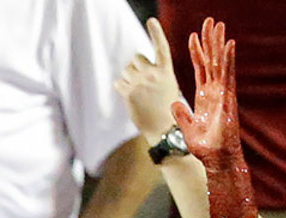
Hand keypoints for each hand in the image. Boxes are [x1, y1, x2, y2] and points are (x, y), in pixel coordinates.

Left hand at [114, 18, 185, 141]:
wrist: (162, 128)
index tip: (151, 20)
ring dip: (128, 77)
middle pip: (136, 58)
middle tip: (142, 80)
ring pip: (126, 70)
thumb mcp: (167, 84)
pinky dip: (121, 87)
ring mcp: (139, 83)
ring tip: (137, 90)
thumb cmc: (166, 107)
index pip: (160, 46)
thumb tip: (137, 65)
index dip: (156, 32)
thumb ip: (155, 72)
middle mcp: (152, 74)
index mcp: (165, 70)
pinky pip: (118, 83)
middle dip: (136, 66)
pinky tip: (129, 96)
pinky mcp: (128, 94)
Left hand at [173, 18, 238, 163]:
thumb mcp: (187, 128)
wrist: (216, 158)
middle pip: (211, 61)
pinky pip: (228, 75)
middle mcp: (214, 92)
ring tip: (218, 26)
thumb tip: (173, 102)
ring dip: (218, 44)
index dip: (197, 53)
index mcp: (204, 97)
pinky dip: (228, 59)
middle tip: (208, 22)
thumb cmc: (204, 147)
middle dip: (209, 42)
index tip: (192, 37)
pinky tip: (228, 44)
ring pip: (220, 63)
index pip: (200, 69)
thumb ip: (181, 114)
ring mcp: (222, 94)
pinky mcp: (228, 99)